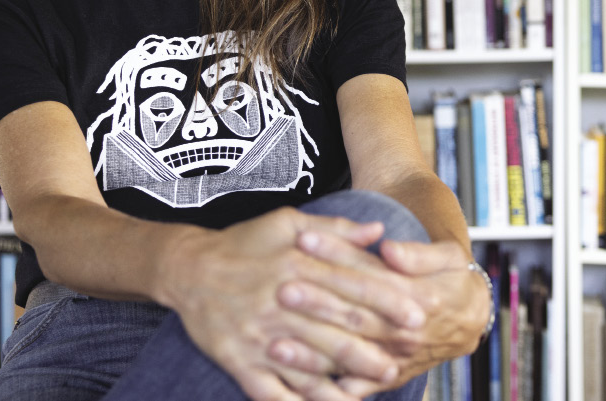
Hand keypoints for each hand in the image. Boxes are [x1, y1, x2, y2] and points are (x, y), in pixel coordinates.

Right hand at [162, 208, 427, 400]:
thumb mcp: (288, 222)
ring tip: (383, 380)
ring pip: (311, 362)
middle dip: (378, 341)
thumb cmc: (243, 243)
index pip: (350, 285)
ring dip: (349, 374)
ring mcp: (260, 336)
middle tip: (412, 351)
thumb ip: (336, 228)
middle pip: (337, 326)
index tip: (418, 312)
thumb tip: (380, 231)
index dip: (388, 300)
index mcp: (296, 264)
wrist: (187, 270)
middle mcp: (281, 301)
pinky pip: (273, 390)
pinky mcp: (240, 363)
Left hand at [268, 234, 491, 396]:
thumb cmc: (454, 280)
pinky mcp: (387, 377)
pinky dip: (325, 392)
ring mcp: (395, 359)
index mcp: (419, 297)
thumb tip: (387, 248)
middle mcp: (404, 332)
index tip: (303, 239)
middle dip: (314, 303)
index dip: (336, 255)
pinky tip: (295, 389)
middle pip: (353, 316)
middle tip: (280, 290)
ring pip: (347, 357)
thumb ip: (418, 254)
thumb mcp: (450, 257)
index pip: (369, 275)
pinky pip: (353, 389)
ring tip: (275, 346)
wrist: (472, 319)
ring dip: (310, 354)